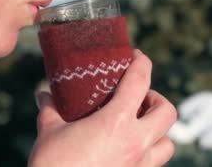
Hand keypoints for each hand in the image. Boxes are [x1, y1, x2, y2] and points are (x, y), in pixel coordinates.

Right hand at [28, 50, 176, 166]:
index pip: (140, 81)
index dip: (142, 63)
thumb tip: (43, 95)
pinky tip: (126, 152)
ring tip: (137, 127)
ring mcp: (139, 166)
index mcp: (116, 122)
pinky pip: (153, 165)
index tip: (137, 56)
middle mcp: (136, 143)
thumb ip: (50, 110)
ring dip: (157, 132)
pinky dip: (147, 154)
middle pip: (167, 112)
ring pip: (167, 144)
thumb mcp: (49, 132)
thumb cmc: (53, 165)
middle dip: (156, 100)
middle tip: (138, 99)